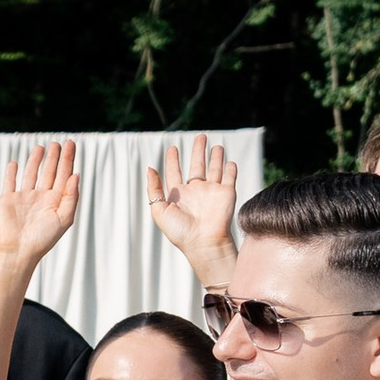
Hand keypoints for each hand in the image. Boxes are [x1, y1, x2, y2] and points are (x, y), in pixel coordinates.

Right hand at [0, 139, 79, 274]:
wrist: (18, 250)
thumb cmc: (42, 239)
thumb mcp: (64, 218)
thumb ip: (71, 196)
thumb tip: (76, 175)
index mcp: (55, 201)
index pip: (63, 175)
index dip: (67, 159)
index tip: (70, 145)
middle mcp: (41, 198)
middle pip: (49, 172)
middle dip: (54, 158)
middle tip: (58, 143)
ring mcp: (24, 198)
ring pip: (31, 174)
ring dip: (35, 161)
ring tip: (41, 147)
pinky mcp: (8, 199)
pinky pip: (10, 182)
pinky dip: (12, 172)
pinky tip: (15, 163)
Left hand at [146, 137, 241, 287]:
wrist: (204, 242)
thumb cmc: (180, 231)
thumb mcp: (159, 210)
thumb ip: (154, 189)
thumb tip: (149, 168)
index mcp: (179, 194)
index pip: (174, 172)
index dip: (173, 160)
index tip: (172, 148)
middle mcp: (196, 191)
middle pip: (197, 165)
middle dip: (198, 151)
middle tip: (200, 136)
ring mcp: (212, 192)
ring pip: (215, 169)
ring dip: (216, 157)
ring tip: (216, 146)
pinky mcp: (226, 193)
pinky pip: (229, 178)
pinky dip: (230, 169)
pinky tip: (229, 162)